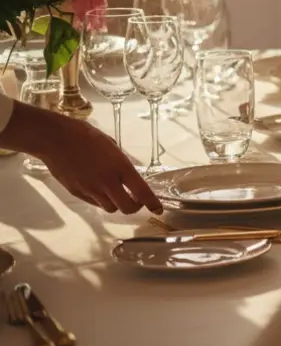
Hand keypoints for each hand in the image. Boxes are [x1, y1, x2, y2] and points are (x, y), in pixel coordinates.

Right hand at [37, 119, 162, 214]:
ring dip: (117, 204)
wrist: (55, 139)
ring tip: (116, 193)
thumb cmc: (86, 136)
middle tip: (136, 200)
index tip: (158, 209)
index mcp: (120, 168)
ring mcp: (91, 190)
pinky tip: (100, 190)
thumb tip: (127, 174)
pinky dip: (101, 200)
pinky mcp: (77, 193)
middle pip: (127, 208)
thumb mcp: (112, 146)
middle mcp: (107, 182)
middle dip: (135, 207)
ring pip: (110, 208)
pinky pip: (94, 203)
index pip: (142, 192)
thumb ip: (121, 163)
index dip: (152, 203)